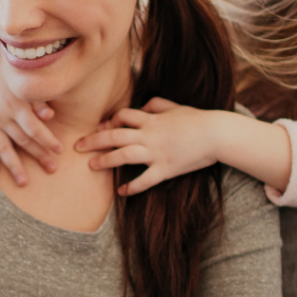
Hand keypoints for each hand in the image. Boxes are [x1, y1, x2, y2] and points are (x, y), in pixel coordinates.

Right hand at [0, 38, 61, 182]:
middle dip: (38, 155)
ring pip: (2, 147)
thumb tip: (50, 116)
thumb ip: (37, 101)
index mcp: (17, 106)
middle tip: (52, 169)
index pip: (34, 128)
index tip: (60, 150)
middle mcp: (2, 116)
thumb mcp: (23, 85)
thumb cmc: (8, 75)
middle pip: (22, 141)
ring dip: (13, 165)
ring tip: (24, 182)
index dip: (47, 140)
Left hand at [76, 98, 223, 196]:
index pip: (122, 116)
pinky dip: (132, 187)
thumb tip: (142, 107)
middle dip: (94, 141)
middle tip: (78, 146)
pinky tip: (122, 192)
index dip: (110, 121)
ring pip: (124, 156)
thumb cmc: (198, 119)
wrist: (217, 135)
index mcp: (151, 119)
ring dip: (105, 161)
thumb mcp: (175, 106)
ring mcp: (157, 153)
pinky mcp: (166, 169)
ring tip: (92, 165)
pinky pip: (145, 180)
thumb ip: (156, 104)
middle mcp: (150, 135)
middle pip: (115, 136)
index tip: (101, 128)